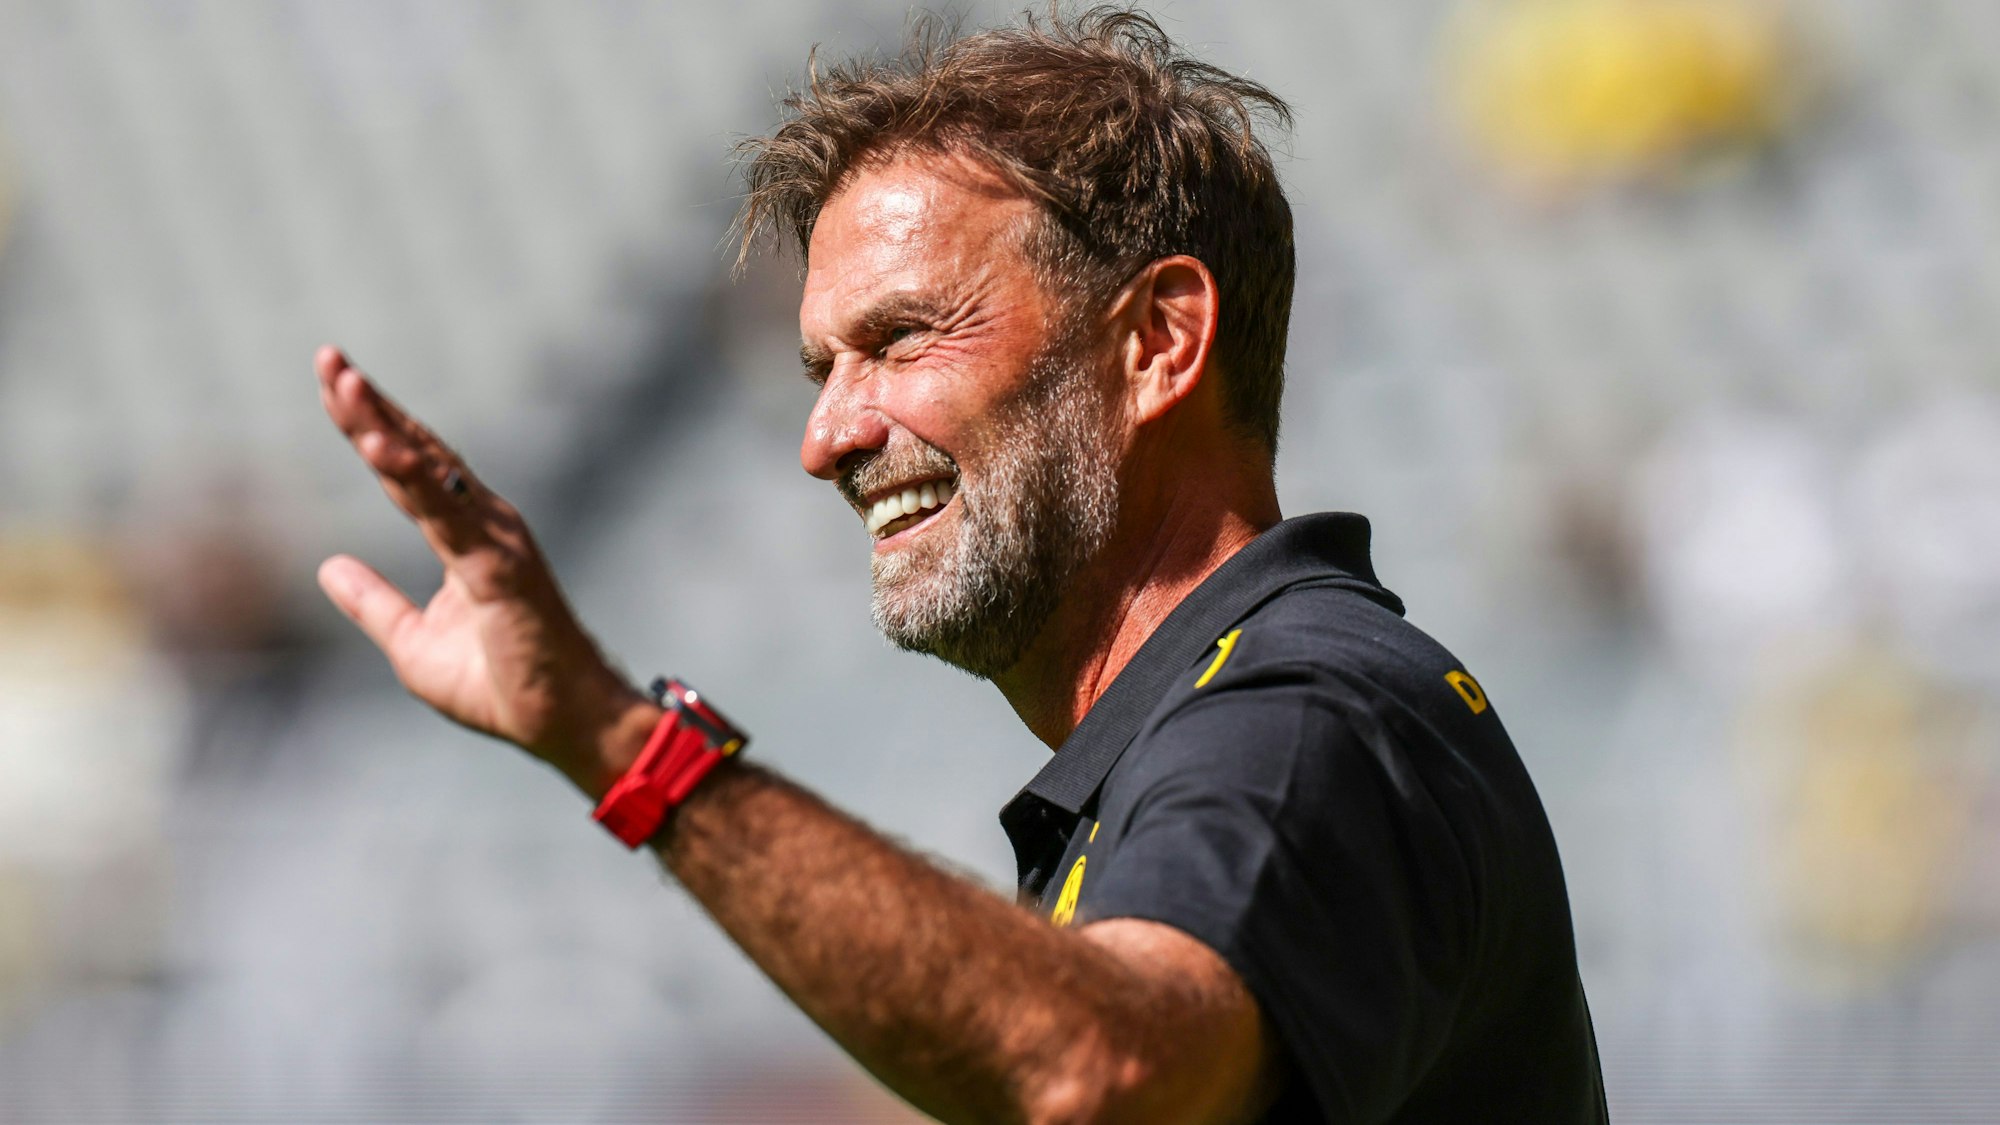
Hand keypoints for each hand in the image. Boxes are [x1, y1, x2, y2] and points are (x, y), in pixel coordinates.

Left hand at [314, 345, 655, 796]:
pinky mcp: (501, 566)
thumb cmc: (503, 686)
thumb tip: (327, 566)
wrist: (564, 723)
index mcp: (464, 536)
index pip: (408, 469)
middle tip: (328, 358)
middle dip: (371, 404)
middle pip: (419, 450)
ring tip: (345, 384)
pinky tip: (379, 445)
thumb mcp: (413, 645)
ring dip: (386, 424)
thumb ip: (374, 603)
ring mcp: (497, 540)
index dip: (370, 424)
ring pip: (433, 469)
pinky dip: (413, 476)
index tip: (331, 379)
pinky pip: (448, 514)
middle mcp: (485, 524)